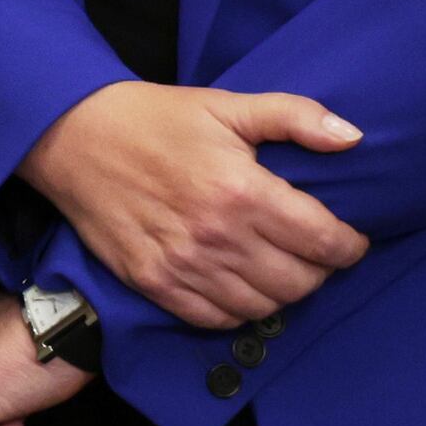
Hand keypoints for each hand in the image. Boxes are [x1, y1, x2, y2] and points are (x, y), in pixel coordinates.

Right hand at [17, 80, 369, 329]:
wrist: (72, 137)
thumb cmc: (155, 119)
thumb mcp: (228, 106)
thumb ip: (296, 117)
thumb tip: (353, 138)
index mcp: (243, 191)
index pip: (324, 241)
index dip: (350, 246)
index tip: (350, 239)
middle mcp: (216, 236)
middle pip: (300, 282)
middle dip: (321, 270)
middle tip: (316, 253)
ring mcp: (182, 266)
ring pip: (262, 307)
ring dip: (282, 293)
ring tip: (279, 268)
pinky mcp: (153, 283)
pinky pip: (215, 319)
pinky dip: (239, 310)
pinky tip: (241, 285)